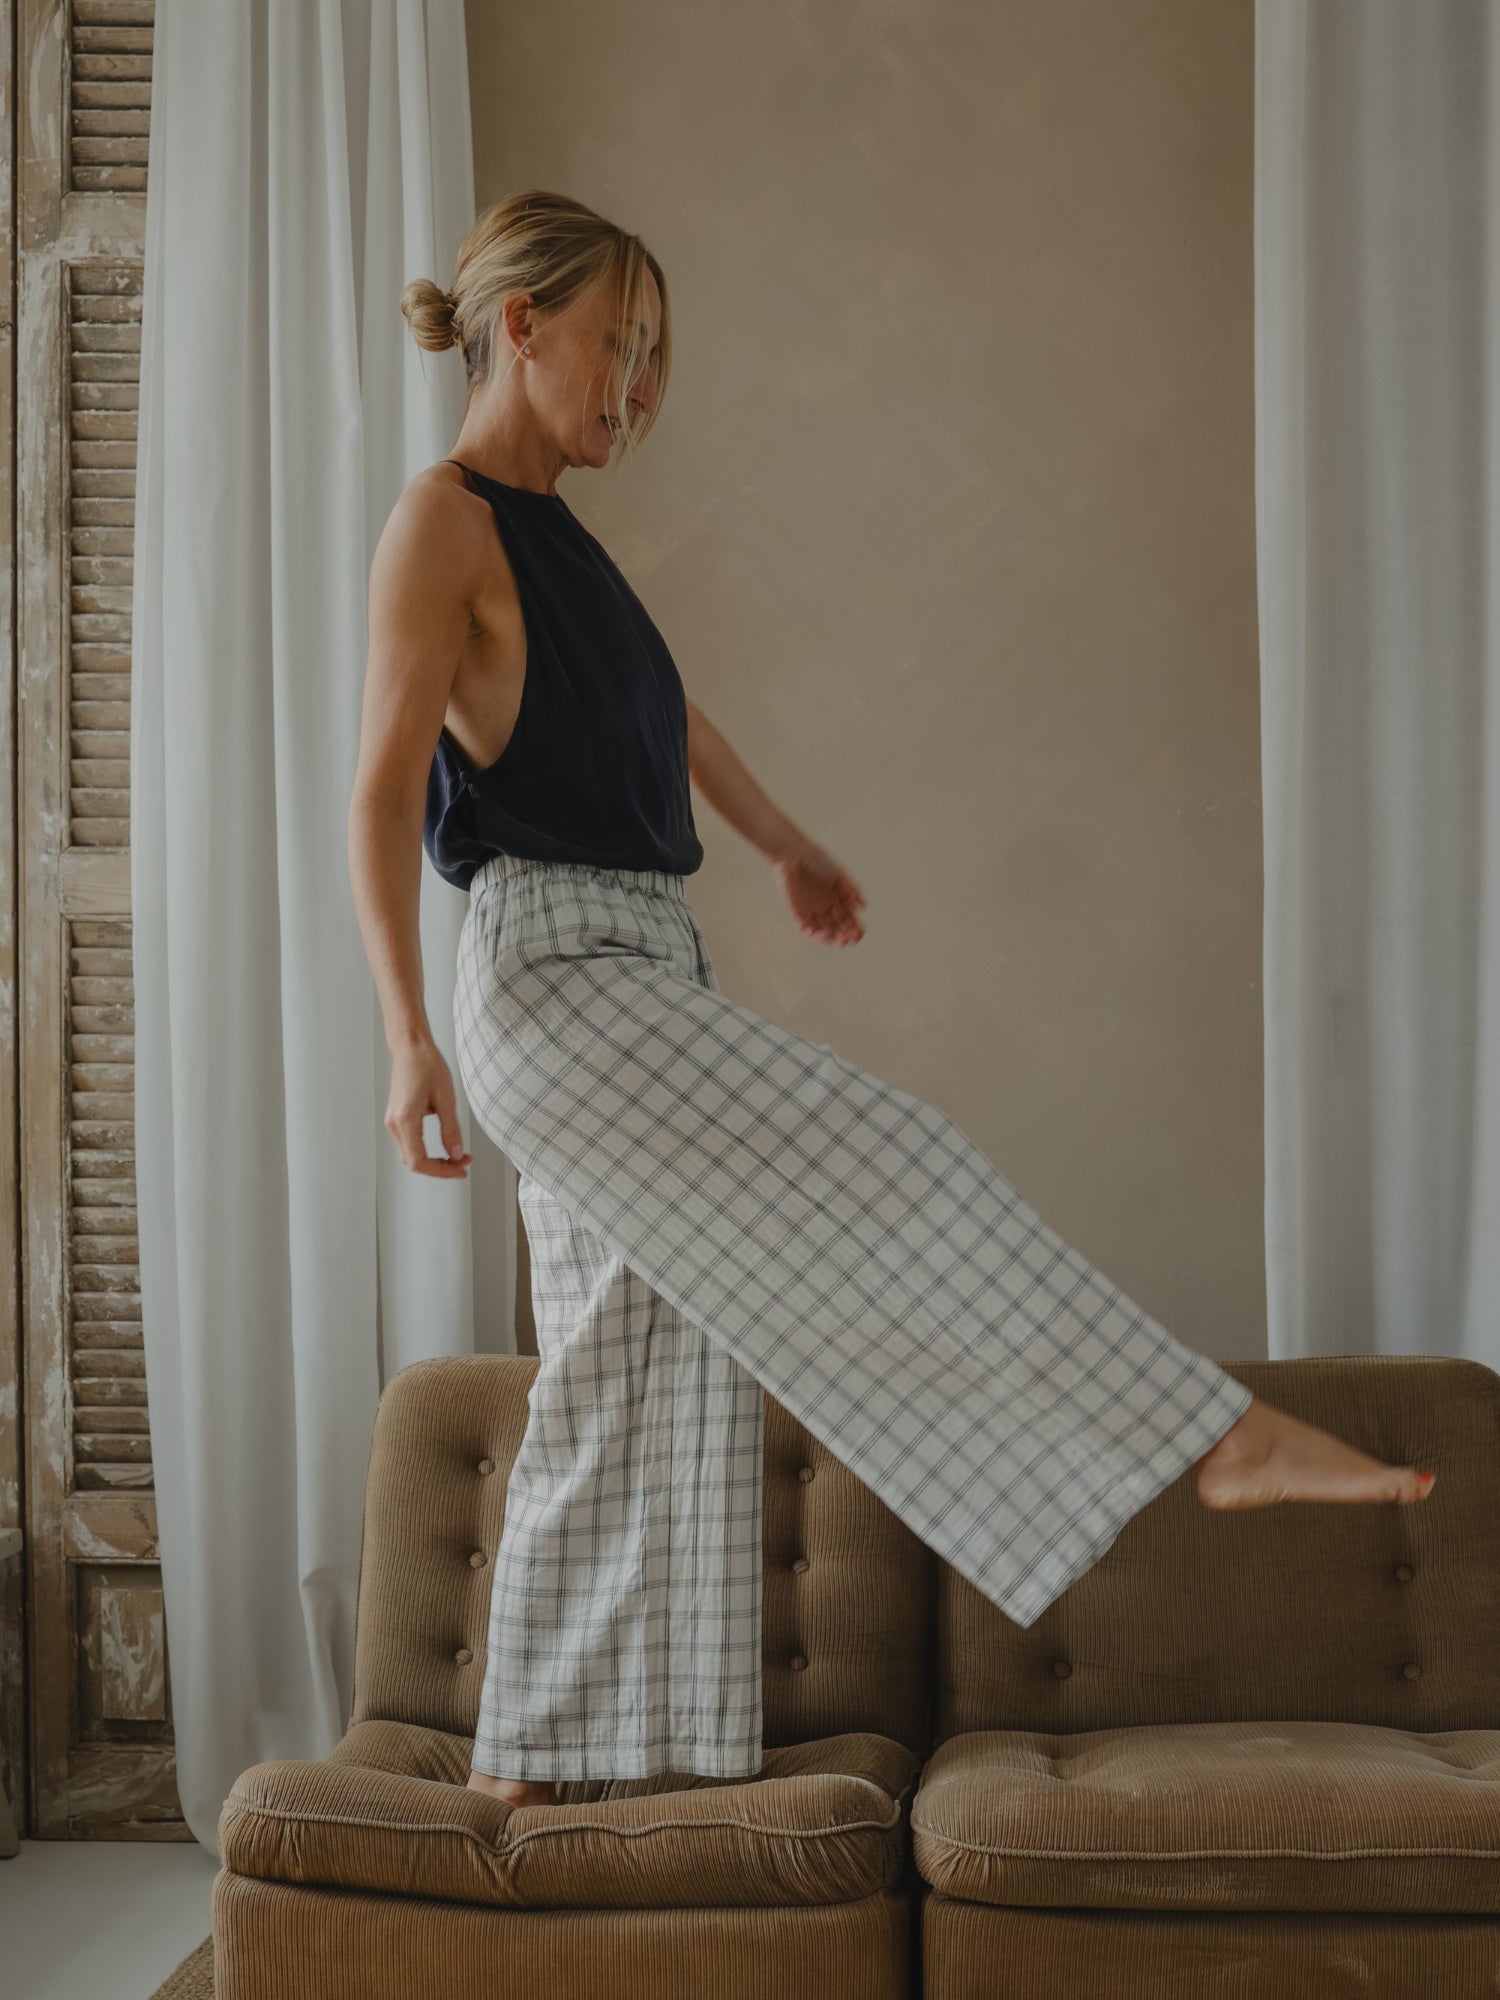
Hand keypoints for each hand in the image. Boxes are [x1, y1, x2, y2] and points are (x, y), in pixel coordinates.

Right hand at [386, 1038, 472, 1177]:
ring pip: (410, 1155)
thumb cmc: (427, 1065)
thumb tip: (456, 1154)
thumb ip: (451, 1129)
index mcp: (405, 1119)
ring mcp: (392, 1121)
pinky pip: (409, 1144)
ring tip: (458, 1155)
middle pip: (413, 1162)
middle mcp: (394, 1123)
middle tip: (464, 1162)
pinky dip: (426, 1150)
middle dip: (440, 1168)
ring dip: (433, 1160)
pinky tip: (444, 1145)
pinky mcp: (396, 1118)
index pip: (418, 1161)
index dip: (441, 1171)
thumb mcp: (446, 1098)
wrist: (411, 1048)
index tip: (461, 1170)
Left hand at [773, 840, 866, 944]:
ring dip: (834, 938)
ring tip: (843, 940)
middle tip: (854, 939)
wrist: (797, 855)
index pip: (847, 918)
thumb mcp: (840, 876)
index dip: (854, 927)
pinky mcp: (797, 913)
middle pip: (837, 927)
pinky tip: (827, 934)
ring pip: (824, 931)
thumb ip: (851, 890)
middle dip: (846, 935)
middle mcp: (825, 908)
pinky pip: (806, 929)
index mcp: (837, 899)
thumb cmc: (819, 862)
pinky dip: (817, 935)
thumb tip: (863, 907)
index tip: (861, 932)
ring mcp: (811, 911)